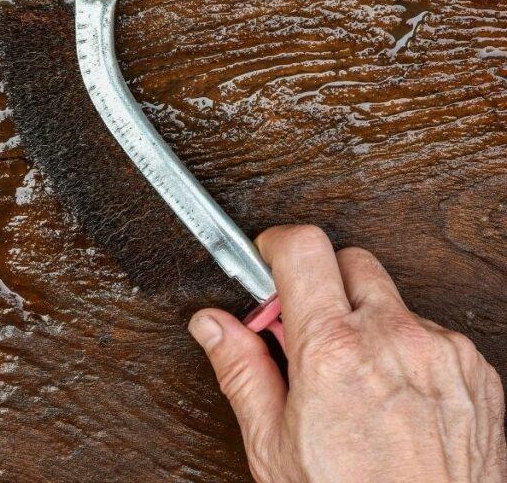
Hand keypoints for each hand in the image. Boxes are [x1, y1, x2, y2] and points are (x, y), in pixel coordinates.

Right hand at [188, 225, 506, 482]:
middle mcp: (394, 339)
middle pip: (351, 262)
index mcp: (333, 351)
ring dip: (368, 322)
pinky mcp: (476, 372)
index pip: (303, 249)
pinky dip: (408, 352)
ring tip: (354, 381)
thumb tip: (212, 326)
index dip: (276, 245)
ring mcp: (442, 352)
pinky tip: (393, 399)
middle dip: (322, 284)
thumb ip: (240, 370)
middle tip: (304, 331)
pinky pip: (433, 335)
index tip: (266, 259)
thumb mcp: (273, 444)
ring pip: (394, 302)